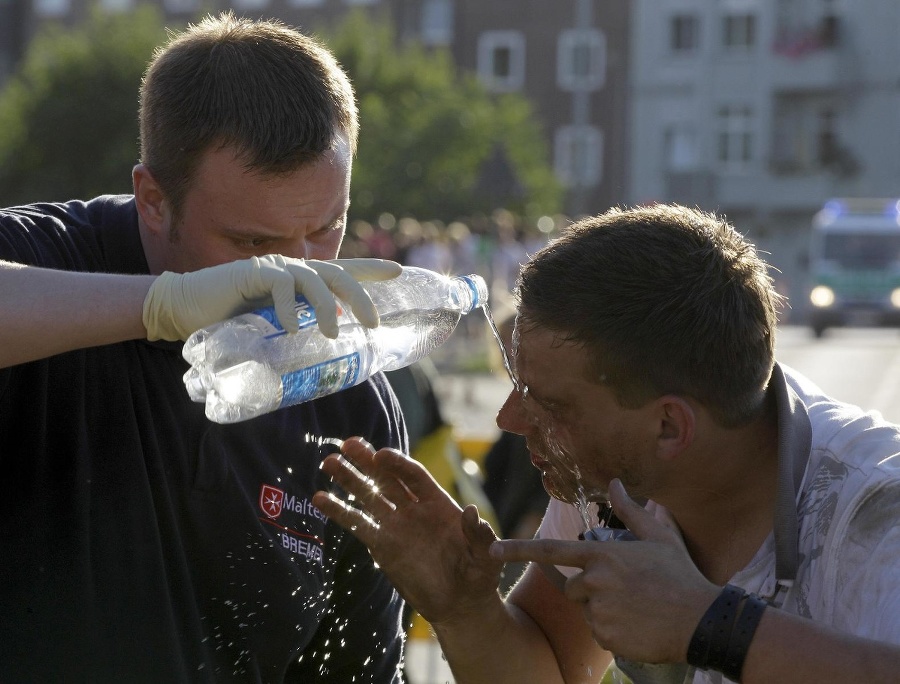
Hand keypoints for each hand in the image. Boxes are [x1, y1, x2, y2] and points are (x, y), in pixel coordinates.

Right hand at [142, 255, 401, 340]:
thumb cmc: (230, 322)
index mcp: (301, 281)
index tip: (400, 272)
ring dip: (326, 306)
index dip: (371, 269)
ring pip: (312, 279)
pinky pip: (279, 286)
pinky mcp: (251, 274)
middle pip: (337, 274)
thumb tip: (324, 357)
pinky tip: (287, 328)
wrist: (186, 309)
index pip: (343, 271)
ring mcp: (273, 270)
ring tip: (332, 332)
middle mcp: (293, 270)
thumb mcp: (271, 328)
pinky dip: (286, 308)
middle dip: (360, 296)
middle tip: (373, 323)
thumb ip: (296, 332)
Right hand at [312, 437, 503, 624]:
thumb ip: (480, 535)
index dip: (398, 464)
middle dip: (368, 461)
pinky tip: (320, 499)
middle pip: (388, 478)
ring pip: (369, 496)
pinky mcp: (382, 546)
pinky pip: (358, 525)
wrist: (460, 603)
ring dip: (350, 479)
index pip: (414, 476)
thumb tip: (472, 513)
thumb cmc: (478, 575)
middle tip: (348, 444)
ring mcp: (396, 525)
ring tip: (329, 462)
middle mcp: (414, 509)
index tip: (381, 454)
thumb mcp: (487, 555)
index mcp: (439, 503)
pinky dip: (340, 512)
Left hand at [490, 479, 718, 663]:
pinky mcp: (606, 636)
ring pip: (586, 611)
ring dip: (603, 610)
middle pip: (573, 588)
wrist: (702, 620)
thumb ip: (630, 511)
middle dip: (591, 590)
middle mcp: (595, 582)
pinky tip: (638, 624)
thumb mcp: (658, 536)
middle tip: (626, 591)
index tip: (491, 549)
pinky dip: (613, 631)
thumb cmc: (679, 575)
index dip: (517, 549)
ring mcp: (599, 611)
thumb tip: (615, 482)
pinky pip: (598, 633)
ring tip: (637, 607)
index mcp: (602, 555)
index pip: (550, 550)